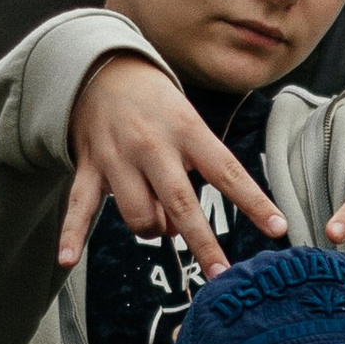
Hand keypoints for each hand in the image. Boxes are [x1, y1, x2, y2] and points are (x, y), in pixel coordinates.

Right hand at [59, 53, 289, 274]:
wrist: (104, 69)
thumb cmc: (158, 105)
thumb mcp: (189, 122)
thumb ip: (193, 169)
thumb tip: (181, 227)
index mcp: (187, 131)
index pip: (227, 171)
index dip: (254, 202)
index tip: (278, 229)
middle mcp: (153, 146)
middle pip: (181, 203)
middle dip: (202, 242)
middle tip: (222, 274)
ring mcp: (118, 158)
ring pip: (139, 216)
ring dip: (154, 230)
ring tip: (159, 219)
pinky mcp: (88, 168)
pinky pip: (79, 207)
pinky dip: (72, 234)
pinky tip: (66, 258)